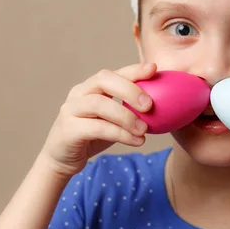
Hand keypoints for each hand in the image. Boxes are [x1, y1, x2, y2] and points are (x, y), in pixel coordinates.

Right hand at [40, 63, 156, 178]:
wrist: (63, 159)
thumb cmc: (94, 135)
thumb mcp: (114, 119)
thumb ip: (130, 108)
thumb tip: (166, 102)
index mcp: (92, 86)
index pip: (114, 73)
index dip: (134, 69)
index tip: (155, 68)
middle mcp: (79, 93)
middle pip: (104, 80)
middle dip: (130, 89)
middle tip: (150, 105)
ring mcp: (71, 109)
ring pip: (100, 104)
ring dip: (126, 116)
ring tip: (145, 129)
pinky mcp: (68, 129)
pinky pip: (97, 128)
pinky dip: (120, 134)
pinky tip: (137, 140)